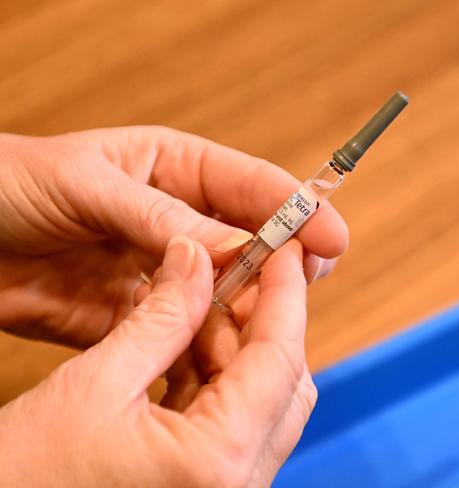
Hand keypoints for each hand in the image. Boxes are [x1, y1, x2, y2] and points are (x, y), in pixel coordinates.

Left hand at [0, 127, 347, 346]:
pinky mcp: (138, 314)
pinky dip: (203, 347)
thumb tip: (237, 250)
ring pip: (222, 296)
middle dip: (278, 271)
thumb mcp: (90, 185)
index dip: (297, 210)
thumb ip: (163, 219)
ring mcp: (161, 270)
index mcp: (174, 169)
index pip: (252, 186)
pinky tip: (214, 360)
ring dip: (241, 315)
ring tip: (252, 338)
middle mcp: (177, 221)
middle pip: (249, 247)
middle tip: (300, 295)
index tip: (333, 237)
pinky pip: (183, 331)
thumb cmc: (9, 185)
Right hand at [0, 236, 314, 485]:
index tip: (286, 249)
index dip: (287, 294)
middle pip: (284, 381)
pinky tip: (184, 341)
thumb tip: (196, 255)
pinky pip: (233, 421)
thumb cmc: (27, 475)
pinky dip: (215, 376)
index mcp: (219, 459)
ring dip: (234, 346)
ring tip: (199, 299)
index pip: (281, 358)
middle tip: (235, 270)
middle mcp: (238, 483)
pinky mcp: (207, 485)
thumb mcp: (97, 382)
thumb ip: (162, 316)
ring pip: (262, 399)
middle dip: (262, 320)